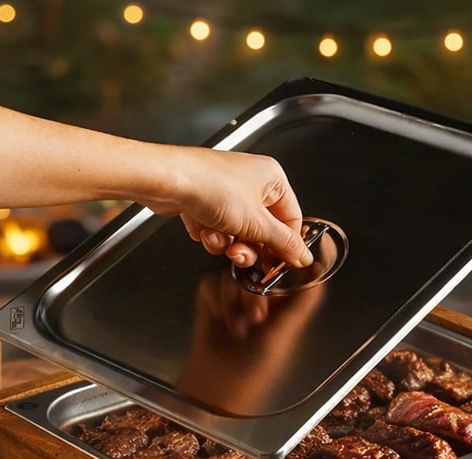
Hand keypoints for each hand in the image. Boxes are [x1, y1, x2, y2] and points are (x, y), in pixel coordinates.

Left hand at [143, 147, 313, 269]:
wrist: (168, 181)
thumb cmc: (210, 186)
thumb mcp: (256, 223)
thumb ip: (284, 243)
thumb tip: (303, 256)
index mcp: (272, 179)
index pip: (291, 220)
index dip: (284, 246)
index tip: (277, 266)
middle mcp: (252, 183)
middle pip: (263, 231)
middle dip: (249, 247)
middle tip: (239, 254)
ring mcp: (228, 193)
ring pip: (239, 234)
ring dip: (226, 243)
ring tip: (215, 237)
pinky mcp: (207, 202)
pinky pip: (218, 230)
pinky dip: (210, 235)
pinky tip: (201, 228)